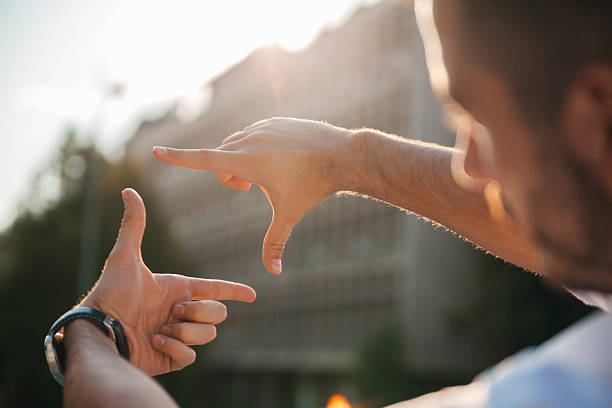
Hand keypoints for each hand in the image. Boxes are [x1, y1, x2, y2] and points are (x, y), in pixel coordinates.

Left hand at [80, 188, 255, 374]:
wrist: (99, 331)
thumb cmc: (110, 293)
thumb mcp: (124, 257)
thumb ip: (133, 225)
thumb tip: (128, 190)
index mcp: (178, 290)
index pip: (215, 289)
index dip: (235, 291)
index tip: (252, 295)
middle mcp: (181, 312)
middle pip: (218, 314)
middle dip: (200, 312)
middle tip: (173, 312)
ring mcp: (178, 336)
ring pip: (208, 335)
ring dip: (185, 331)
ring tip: (160, 330)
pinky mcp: (172, 358)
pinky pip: (191, 356)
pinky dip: (175, 348)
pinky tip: (155, 342)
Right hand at [152, 117, 357, 274]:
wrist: (342, 155)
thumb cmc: (313, 186)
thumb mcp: (289, 215)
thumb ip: (275, 243)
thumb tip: (273, 273)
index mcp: (247, 162)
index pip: (203, 160)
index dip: (178, 158)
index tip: (156, 151)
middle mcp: (250, 140)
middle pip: (220, 157)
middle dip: (227, 175)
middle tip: (248, 189)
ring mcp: (263, 127)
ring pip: (235, 144)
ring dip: (240, 160)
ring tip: (265, 174)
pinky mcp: (274, 121)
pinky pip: (253, 134)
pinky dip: (256, 148)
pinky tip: (280, 158)